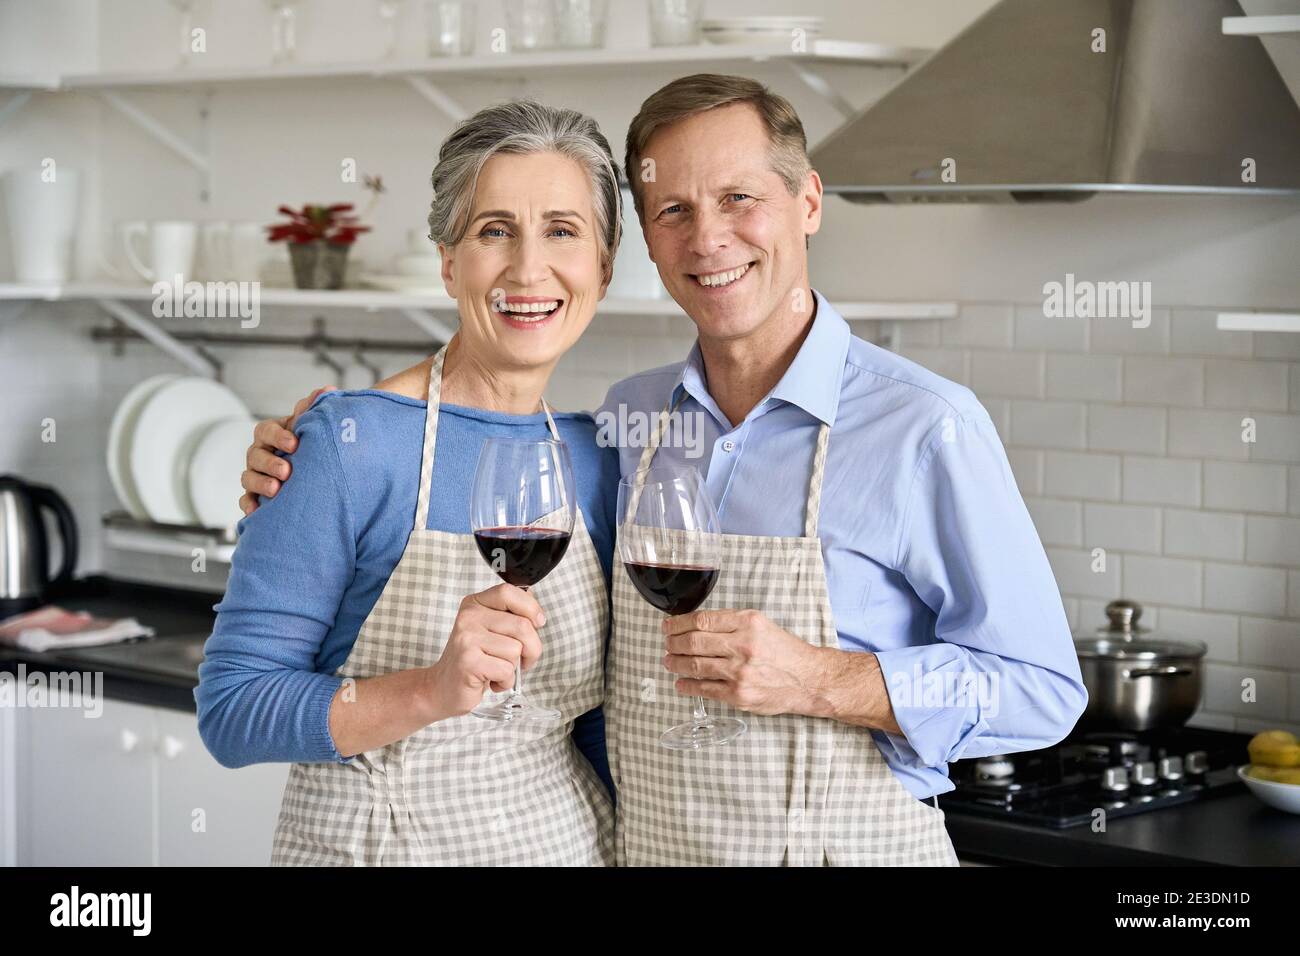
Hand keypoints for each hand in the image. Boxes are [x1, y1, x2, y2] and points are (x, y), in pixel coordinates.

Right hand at [238, 386, 335, 514]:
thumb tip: (327, 390)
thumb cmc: (311, 444)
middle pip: (255, 455)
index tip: (295, 443)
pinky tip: (256, 512)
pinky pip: (245, 500)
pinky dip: (248, 505)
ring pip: (248, 477)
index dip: (278, 436)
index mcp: (273, 434)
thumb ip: (316, 410)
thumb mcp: (313, 426)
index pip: (266, 430)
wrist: (315, 471)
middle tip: (286, 471)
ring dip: (259, 483)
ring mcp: (256, 474)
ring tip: (276, 490)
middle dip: (269, 463)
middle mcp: (260, 453)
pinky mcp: (255, 496)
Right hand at [422, 583, 546, 721]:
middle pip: (522, 625)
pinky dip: (505, 681)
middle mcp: (468, 617)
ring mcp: (467, 638)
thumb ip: (512, 616)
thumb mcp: (491, 630)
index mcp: (475, 604)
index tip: (538, 623)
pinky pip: (507, 670)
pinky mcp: (469, 662)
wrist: (443, 687)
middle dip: (532, 648)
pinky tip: (491, 680)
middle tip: (520, 660)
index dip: (531, 607)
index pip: (509, 592)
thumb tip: (536, 611)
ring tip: (497, 669)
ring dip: (514, 667)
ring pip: (516, 649)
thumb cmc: (474, 659)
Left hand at [662, 609, 823, 716]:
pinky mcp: (739, 694)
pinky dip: (687, 686)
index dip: (678, 623)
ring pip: (694, 665)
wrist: (809, 679)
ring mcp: (739, 672)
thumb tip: (696, 625)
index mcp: (747, 623)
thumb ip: (731, 623)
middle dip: (672, 643)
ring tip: (669, 661)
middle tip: (667, 644)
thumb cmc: (785, 651)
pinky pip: (704, 689)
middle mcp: (743, 645)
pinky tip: (681, 683)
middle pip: (693, 642)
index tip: (668, 626)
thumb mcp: (761, 624)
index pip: (701, 620)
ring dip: (675, 663)